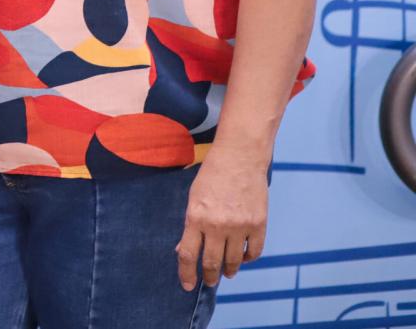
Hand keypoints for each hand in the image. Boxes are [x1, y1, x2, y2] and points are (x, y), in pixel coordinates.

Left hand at [176, 146, 269, 289]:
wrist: (240, 157)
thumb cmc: (212, 175)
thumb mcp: (193, 198)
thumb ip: (191, 225)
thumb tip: (184, 250)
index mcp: (196, 217)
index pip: (188, 255)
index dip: (186, 274)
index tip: (187, 286)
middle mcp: (217, 225)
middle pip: (212, 262)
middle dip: (209, 277)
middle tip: (209, 282)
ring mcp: (240, 226)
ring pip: (234, 261)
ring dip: (229, 270)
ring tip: (226, 273)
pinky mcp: (259, 224)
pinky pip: (254, 251)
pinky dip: (248, 258)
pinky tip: (242, 258)